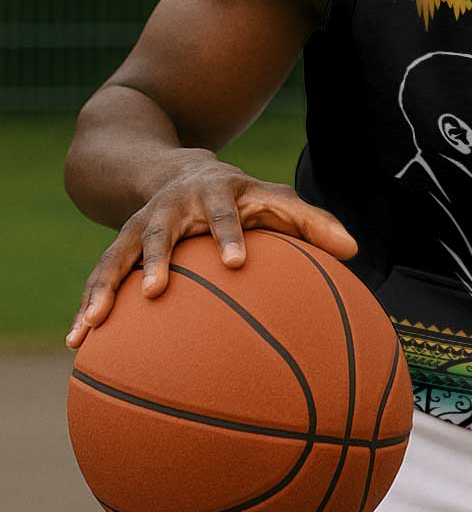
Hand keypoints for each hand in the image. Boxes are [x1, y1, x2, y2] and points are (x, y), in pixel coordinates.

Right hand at [65, 150, 357, 348]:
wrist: (176, 170)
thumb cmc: (240, 196)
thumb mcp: (275, 199)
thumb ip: (313, 222)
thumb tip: (354, 250)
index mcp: (214, 196)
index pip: (224, 214)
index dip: (228, 234)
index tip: (235, 262)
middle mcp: (171, 208)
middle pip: (158, 231)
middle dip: (155, 259)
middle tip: (155, 291)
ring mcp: (139, 226)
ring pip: (116, 255)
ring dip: (103, 288)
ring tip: (91, 325)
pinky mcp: (118, 246)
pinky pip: (100, 277)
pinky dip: (87, 306)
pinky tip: (76, 342)